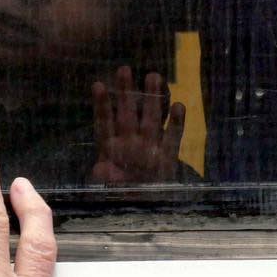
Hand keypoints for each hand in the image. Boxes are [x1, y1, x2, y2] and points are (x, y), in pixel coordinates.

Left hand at [90, 66, 185, 183]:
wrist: (145, 208)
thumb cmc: (121, 193)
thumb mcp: (108, 188)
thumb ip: (105, 177)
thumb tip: (99, 169)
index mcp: (112, 148)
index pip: (105, 122)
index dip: (102, 105)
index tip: (97, 85)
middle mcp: (131, 142)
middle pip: (128, 113)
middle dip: (126, 92)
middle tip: (124, 69)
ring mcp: (150, 146)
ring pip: (151, 117)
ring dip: (153, 98)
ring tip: (153, 76)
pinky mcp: (168, 156)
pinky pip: (173, 137)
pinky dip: (176, 123)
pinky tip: (179, 106)